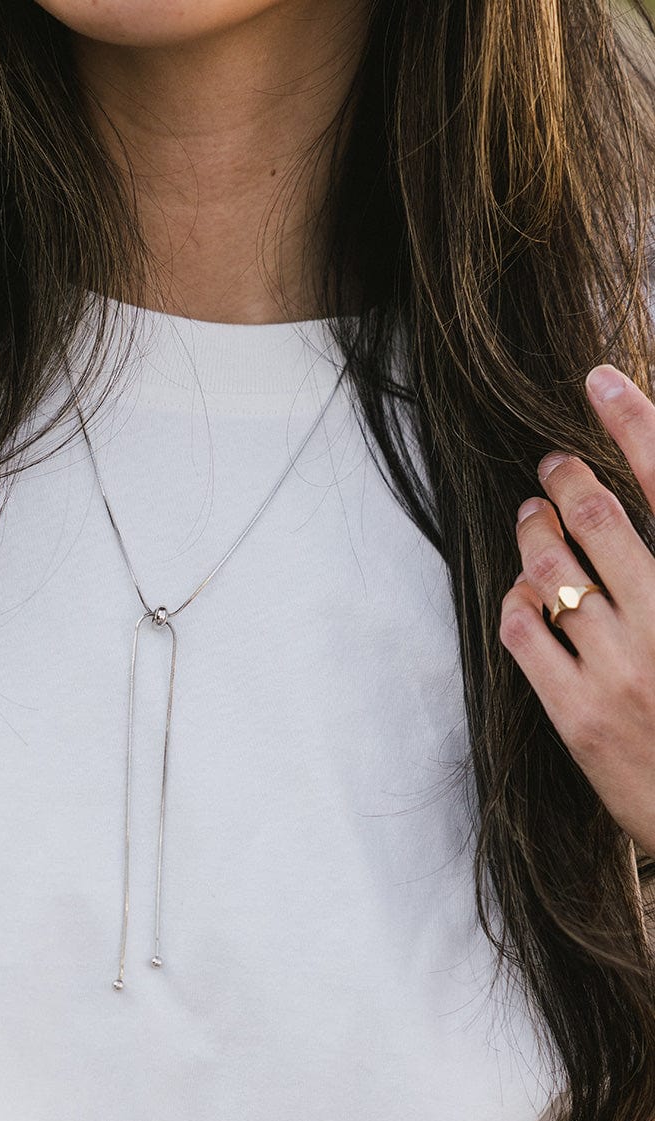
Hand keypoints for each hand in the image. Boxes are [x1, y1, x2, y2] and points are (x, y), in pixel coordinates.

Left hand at [500, 364, 654, 859]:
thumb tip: (631, 528)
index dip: (633, 424)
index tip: (599, 382)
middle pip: (597, 517)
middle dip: (565, 476)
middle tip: (551, 462)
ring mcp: (619, 667)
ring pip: (550, 568)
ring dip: (532, 531)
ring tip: (531, 515)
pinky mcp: (576, 711)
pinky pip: (522, 629)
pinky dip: (516, 598)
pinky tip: (522, 591)